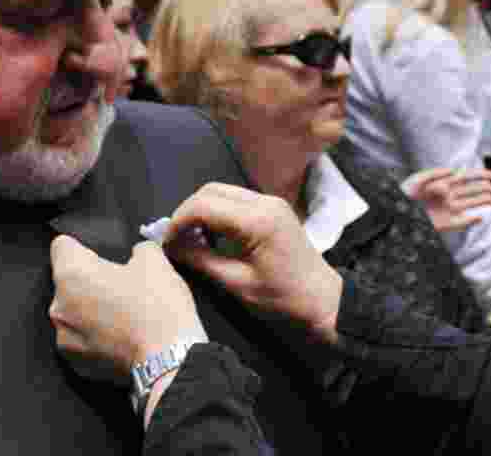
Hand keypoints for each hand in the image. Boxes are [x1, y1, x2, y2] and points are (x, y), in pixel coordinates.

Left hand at [49, 236, 205, 383]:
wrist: (169, 362)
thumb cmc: (158, 309)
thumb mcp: (155, 261)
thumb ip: (139, 249)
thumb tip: (137, 254)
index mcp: (72, 274)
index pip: (61, 246)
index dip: (82, 246)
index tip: (98, 253)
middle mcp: (59, 307)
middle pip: (67, 282)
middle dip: (90, 281)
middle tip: (120, 286)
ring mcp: (65, 339)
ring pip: (74, 313)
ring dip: (91, 311)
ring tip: (124, 314)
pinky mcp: (76, 364)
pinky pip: (82, 340)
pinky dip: (97, 337)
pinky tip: (122, 336)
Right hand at [165, 183, 343, 344]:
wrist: (323, 300)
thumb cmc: (283, 298)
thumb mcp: (236, 284)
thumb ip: (201, 260)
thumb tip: (171, 246)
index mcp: (257, 220)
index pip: (204, 204)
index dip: (179, 220)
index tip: (167, 242)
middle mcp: (264, 202)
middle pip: (211, 191)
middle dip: (188, 212)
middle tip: (177, 240)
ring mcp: (271, 202)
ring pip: (222, 192)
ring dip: (203, 211)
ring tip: (192, 240)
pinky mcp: (273, 208)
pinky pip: (237, 200)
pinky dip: (218, 213)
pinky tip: (213, 236)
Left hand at [402, 168, 490, 231]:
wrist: (396, 212)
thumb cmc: (405, 193)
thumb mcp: (417, 179)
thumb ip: (435, 174)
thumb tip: (454, 171)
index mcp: (443, 184)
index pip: (465, 178)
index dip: (479, 176)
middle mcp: (448, 197)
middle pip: (472, 191)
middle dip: (488, 189)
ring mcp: (448, 210)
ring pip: (471, 204)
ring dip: (485, 201)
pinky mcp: (445, 224)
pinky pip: (461, 222)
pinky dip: (470, 221)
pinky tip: (481, 217)